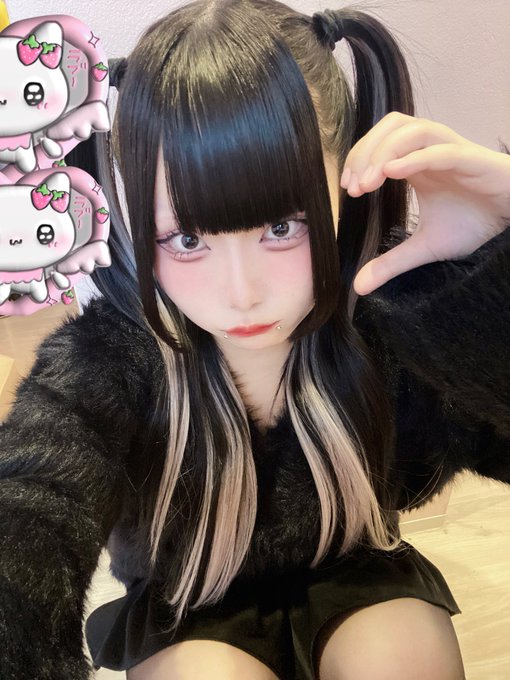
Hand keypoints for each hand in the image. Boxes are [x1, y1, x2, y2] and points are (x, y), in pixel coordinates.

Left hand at [341, 112, 509, 294]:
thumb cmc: (475, 224)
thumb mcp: (425, 247)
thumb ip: (392, 263)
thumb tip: (359, 287)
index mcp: (417, 163)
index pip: (380, 142)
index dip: (359, 158)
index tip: (349, 189)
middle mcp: (432, 150)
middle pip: (392, 126)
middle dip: (366, 151)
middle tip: (354, 186)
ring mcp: (452, 151)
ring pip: (414, 130)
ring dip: (385, 151)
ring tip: (369, 183)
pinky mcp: (473, 160)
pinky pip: (441, 151)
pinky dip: (414, 158)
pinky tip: (392, 173)